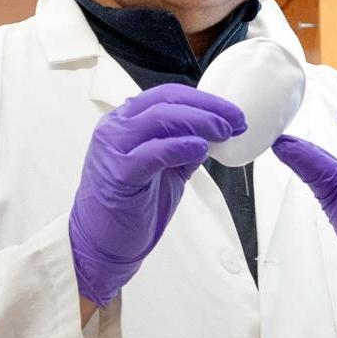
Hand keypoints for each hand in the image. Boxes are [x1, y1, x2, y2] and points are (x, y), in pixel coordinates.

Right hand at [68, 85, 244, 308]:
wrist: (100, 242)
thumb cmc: (129, 205)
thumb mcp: (163, 169)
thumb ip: (182, 148)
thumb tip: (212, 135)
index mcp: (125, 121)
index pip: (167, 95)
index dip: (204, 99)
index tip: (233, 112)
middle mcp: (115, 128)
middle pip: (166, 101)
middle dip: (208, 108)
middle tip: (236, 121)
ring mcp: (113, 148)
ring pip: (160, 119)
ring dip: (199, 122)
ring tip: (224, 133)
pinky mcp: (118, 173)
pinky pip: (154, 152)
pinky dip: (181, 146)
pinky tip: (201, 149)